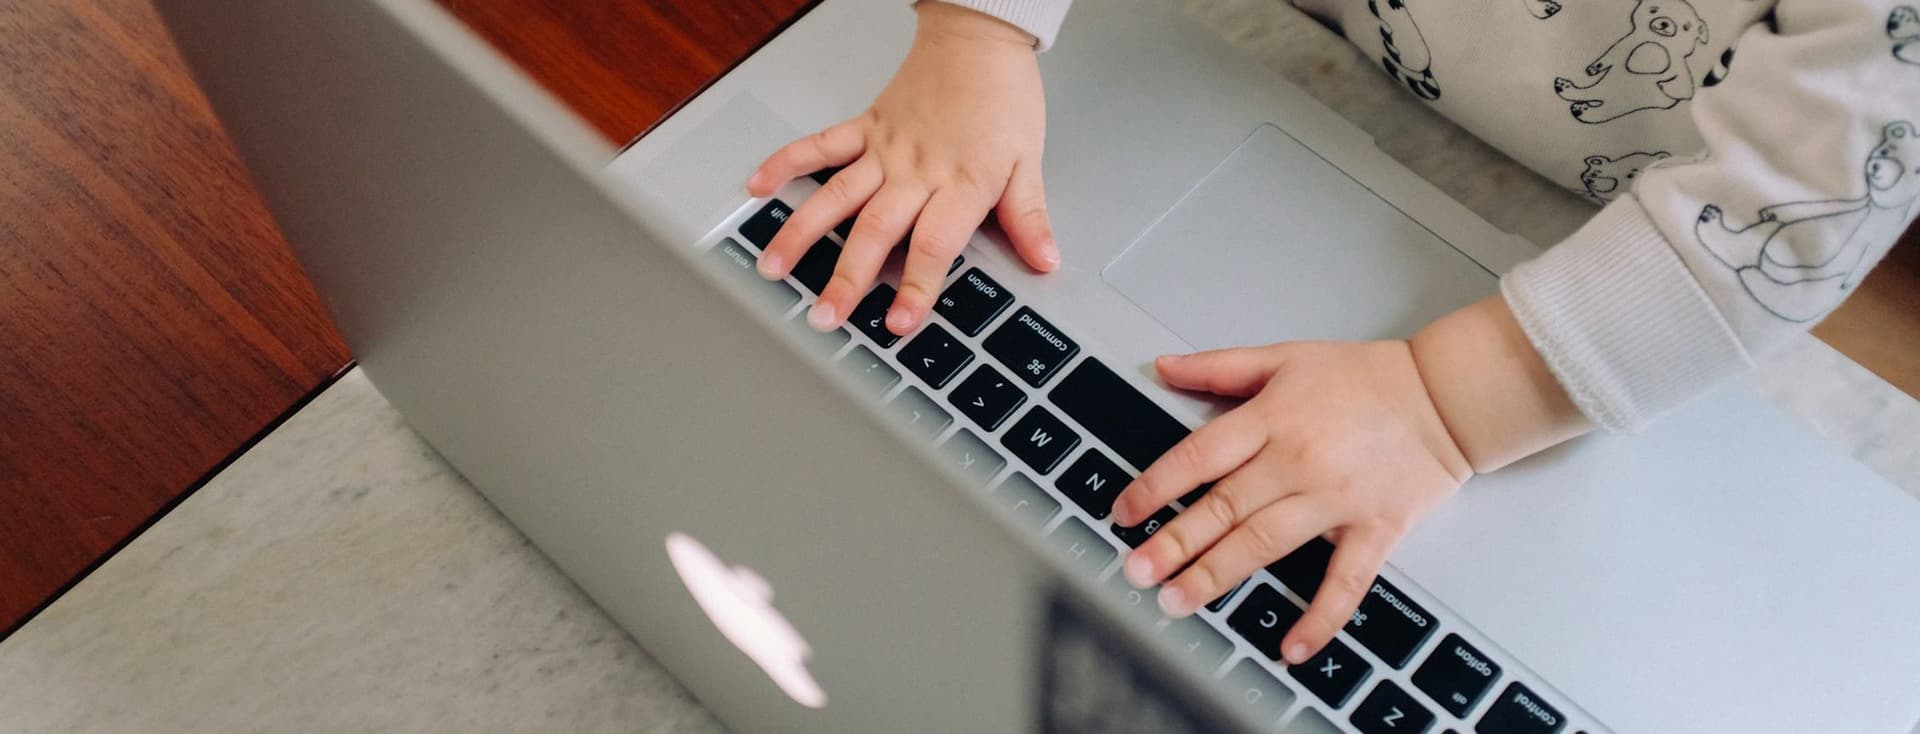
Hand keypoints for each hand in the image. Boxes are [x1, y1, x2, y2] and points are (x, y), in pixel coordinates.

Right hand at [746, 1, 1057, 334]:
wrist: (979, 38)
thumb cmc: (1003, 97)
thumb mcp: (1028, 161)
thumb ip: (1028, 216)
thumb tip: (1044, 260)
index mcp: (960, 184)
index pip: (934, 245)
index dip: (916, 286)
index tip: (899, 321)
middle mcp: (916, 171)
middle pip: (875, 231)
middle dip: (847, 278)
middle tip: (824, 315)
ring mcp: (884, 150)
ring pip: (836, 197)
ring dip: (802, 234)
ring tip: (773, 267)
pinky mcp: (865, 127)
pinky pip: (820, 146)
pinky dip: (786, 163)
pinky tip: (757, 187)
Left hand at [1111, 296, 1588, 664]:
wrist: (1445, 395)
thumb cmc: (1367, 376)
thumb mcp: (1285, 356)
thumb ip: (1220, 367)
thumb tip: (1163, 367)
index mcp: (1271, 419)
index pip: (1198, 457)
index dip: (1156, 487)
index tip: (1124, 513)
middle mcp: (1297, 461)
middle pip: (1223, 508)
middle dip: (1174, 543)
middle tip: (1135, 571)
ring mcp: (1335, 500)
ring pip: (1265, 544)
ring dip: (1218, 575)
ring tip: (1177, 601)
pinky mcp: (1374, 530)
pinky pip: (1344, 582)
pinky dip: (1320, 617)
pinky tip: (1291, 645)